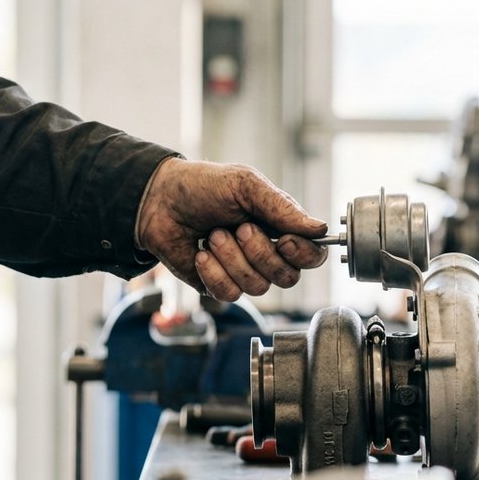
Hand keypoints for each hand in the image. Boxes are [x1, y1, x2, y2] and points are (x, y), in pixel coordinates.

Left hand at [136, 158, 327, 300]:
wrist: (159, 202)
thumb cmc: (202, 187)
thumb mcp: (245, 185)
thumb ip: (282, 207)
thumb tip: (319, 228)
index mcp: (279, 226)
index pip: (312, 254)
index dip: (302, 254)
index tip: (284, 240)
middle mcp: (266, 252)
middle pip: (288, 277)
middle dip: (260, 253)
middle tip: (237, 227)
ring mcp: (242, 271)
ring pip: (258, 286)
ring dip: (232, 259)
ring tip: (213, 236)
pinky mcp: (218, 285)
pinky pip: (230, 294)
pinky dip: (214, 273)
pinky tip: (201, 254)